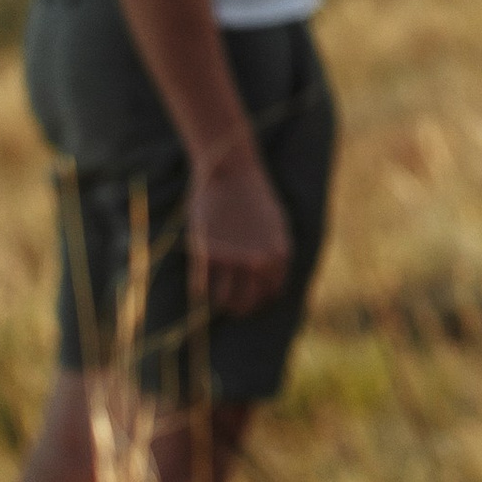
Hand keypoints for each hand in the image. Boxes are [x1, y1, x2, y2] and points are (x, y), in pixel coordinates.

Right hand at [188, 142, 291, 317]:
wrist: (233, 172)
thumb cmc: (254, 195)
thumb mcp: (276, 224)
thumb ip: (276, 252)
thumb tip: (269, 276)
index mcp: (280, 255)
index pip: (272, 294)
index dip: (261, 300)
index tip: (252, 298)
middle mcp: (259, 261)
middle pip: (249, 302)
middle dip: (241, 309)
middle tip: (232, 307)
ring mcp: (233, 258)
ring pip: (225, 300)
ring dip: (221, 304)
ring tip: (217, 301)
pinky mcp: (208, 252)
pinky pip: (202, 286)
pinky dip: (201, 290)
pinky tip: (201, 286)